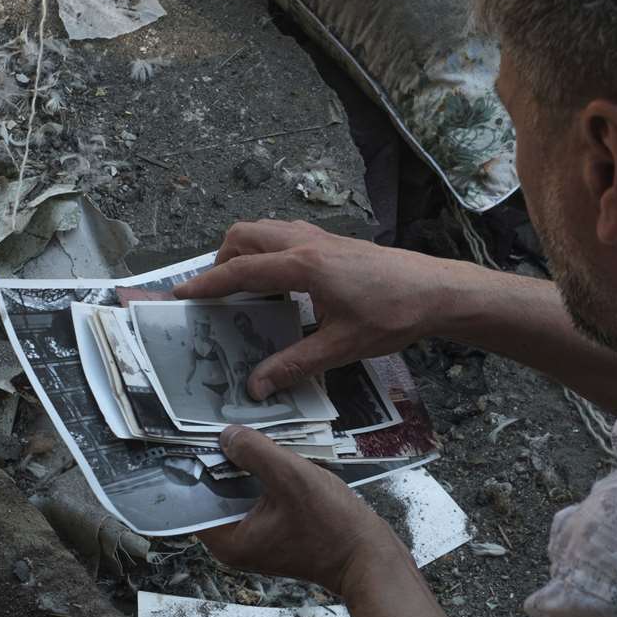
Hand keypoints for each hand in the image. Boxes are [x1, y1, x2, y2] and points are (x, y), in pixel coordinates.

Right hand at [173, 220, 453, 399]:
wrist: (436, 290)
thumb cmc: (393, 315)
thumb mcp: (341, 347)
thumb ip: (294, 365)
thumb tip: (256, 387)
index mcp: (303, 266)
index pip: (241, 270)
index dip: (207, 284)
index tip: (181, 295)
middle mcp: (306, 243)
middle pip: (244, 236)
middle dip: (221, 260)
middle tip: (216, 295)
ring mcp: (321, 237)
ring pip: (265, 230)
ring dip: (245, 251)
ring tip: (244, 288)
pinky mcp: (334, 241)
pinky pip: (286, 235)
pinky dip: (269, 251)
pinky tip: (281, 284)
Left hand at [197, 425, 402, 596]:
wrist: (370, 557)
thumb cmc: (333, 527)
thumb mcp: (292, 478)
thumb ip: (255, 452)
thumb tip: (227, 435)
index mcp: (228, 541)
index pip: (192, 500)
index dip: (192, 466)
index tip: (193, 435)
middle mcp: (237, 544)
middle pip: (215, 494)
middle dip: (221, 462)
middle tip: (224, 426)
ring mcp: (257, 539)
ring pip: (239, 494)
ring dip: (245, 468)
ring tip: (249, 435)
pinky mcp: (276, 533)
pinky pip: (258, 499)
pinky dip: (262, 479)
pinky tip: (274, 457)